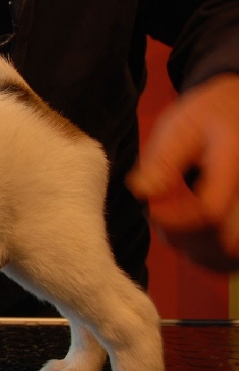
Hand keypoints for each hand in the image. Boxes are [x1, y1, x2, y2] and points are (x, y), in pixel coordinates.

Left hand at [127, 73, 238, 271]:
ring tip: (172, 223)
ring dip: (195, 249)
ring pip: (231, 255)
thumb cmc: (210, 115)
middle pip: (226, 244)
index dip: (174, 221)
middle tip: (159, 216)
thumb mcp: (182, 126)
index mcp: (235, 165)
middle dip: (184, 239)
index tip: (150, 210)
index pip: (210, 212)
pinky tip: (189, 234)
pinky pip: (234, 255)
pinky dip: (210, 254)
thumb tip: (141, 191)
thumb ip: (163, 161)